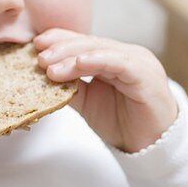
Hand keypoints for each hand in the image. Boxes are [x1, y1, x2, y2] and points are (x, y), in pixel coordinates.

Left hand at [34, 29, 177, 151]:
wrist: (151, 146)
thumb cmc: (123, 123)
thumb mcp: (88, 103)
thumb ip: (71, 88)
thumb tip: (43, 76)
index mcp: (114, 58)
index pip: (84, 42)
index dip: (60, 40)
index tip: (36, 44)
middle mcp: (126, 55)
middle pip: (90, 43)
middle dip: (62, 48)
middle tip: (38, 57)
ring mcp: (138, 62)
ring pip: (101, 51)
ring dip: (72, 56)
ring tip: (50, 66)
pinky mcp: (146, 75)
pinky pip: (119, 63)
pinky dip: (98, 61)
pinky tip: (79, 64)